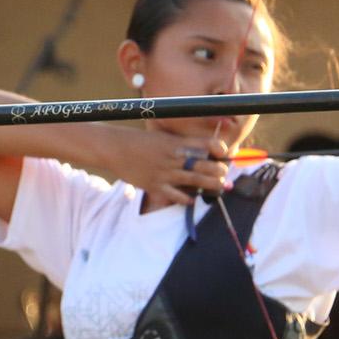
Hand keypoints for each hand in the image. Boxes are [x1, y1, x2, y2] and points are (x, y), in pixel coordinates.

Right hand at [101, 127, 229, 203]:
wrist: (114, 148)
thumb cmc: (138, 142)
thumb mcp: (161, 138)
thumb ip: (178, 145)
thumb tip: (197, 152)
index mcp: (176, 143)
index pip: (206, 145)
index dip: (219, 149)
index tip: (223, 154)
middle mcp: (173, 157)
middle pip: (205, 165)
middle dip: (219, 171)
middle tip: (224, 174)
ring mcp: (165, 172)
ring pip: (195, 180)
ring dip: (211, 184)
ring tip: (220, 186)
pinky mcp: (155, 185)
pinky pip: (175, 195)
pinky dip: (186, 198)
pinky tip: (192, 200)